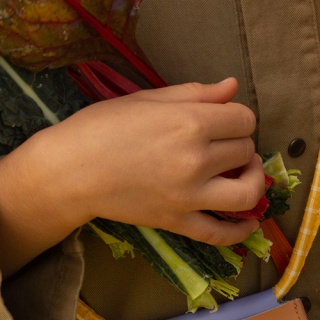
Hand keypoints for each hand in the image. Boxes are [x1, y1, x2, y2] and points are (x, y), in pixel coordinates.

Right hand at [0, 77, 264, 276]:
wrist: (67, 171)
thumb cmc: (101, 127)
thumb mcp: (147, 99)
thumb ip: (195, 94)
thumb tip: (233, 86)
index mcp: (190, 122)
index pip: (244, 119)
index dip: (237, 117)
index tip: (222, 120)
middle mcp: (196, 159)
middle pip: (245, 150)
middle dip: (238, 143)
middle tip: (219, 142)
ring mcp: (189, 195)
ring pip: (246, 191)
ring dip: (253, 180)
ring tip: (243, 172)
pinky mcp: (177, 222)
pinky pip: (220, 233)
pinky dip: (241, 231)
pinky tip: (251, 221)